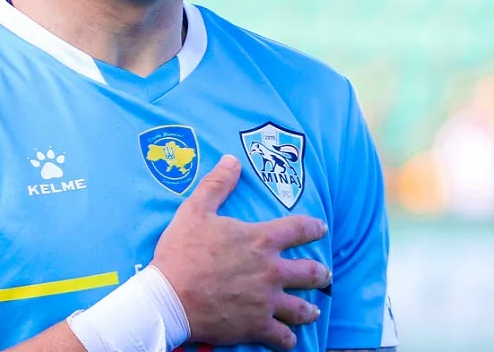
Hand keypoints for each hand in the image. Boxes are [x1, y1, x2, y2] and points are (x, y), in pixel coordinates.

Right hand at [150, 155, 330, 349]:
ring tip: (314, 310)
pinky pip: (282, 337)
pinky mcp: (257, 326)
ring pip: (302, 308)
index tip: (320, 229)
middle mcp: (272, 271)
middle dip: (320, 273)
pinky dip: (288, 339)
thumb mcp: (195, 210)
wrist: (169, 298)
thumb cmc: (181, 252)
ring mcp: (267, 301)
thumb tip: (232, 160)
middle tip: (324, 274)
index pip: (299, 229)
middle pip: (310, 272)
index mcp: (261, 240)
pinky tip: (289, 339)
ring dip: (310, 309)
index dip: (314, 227)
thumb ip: (217, 184)